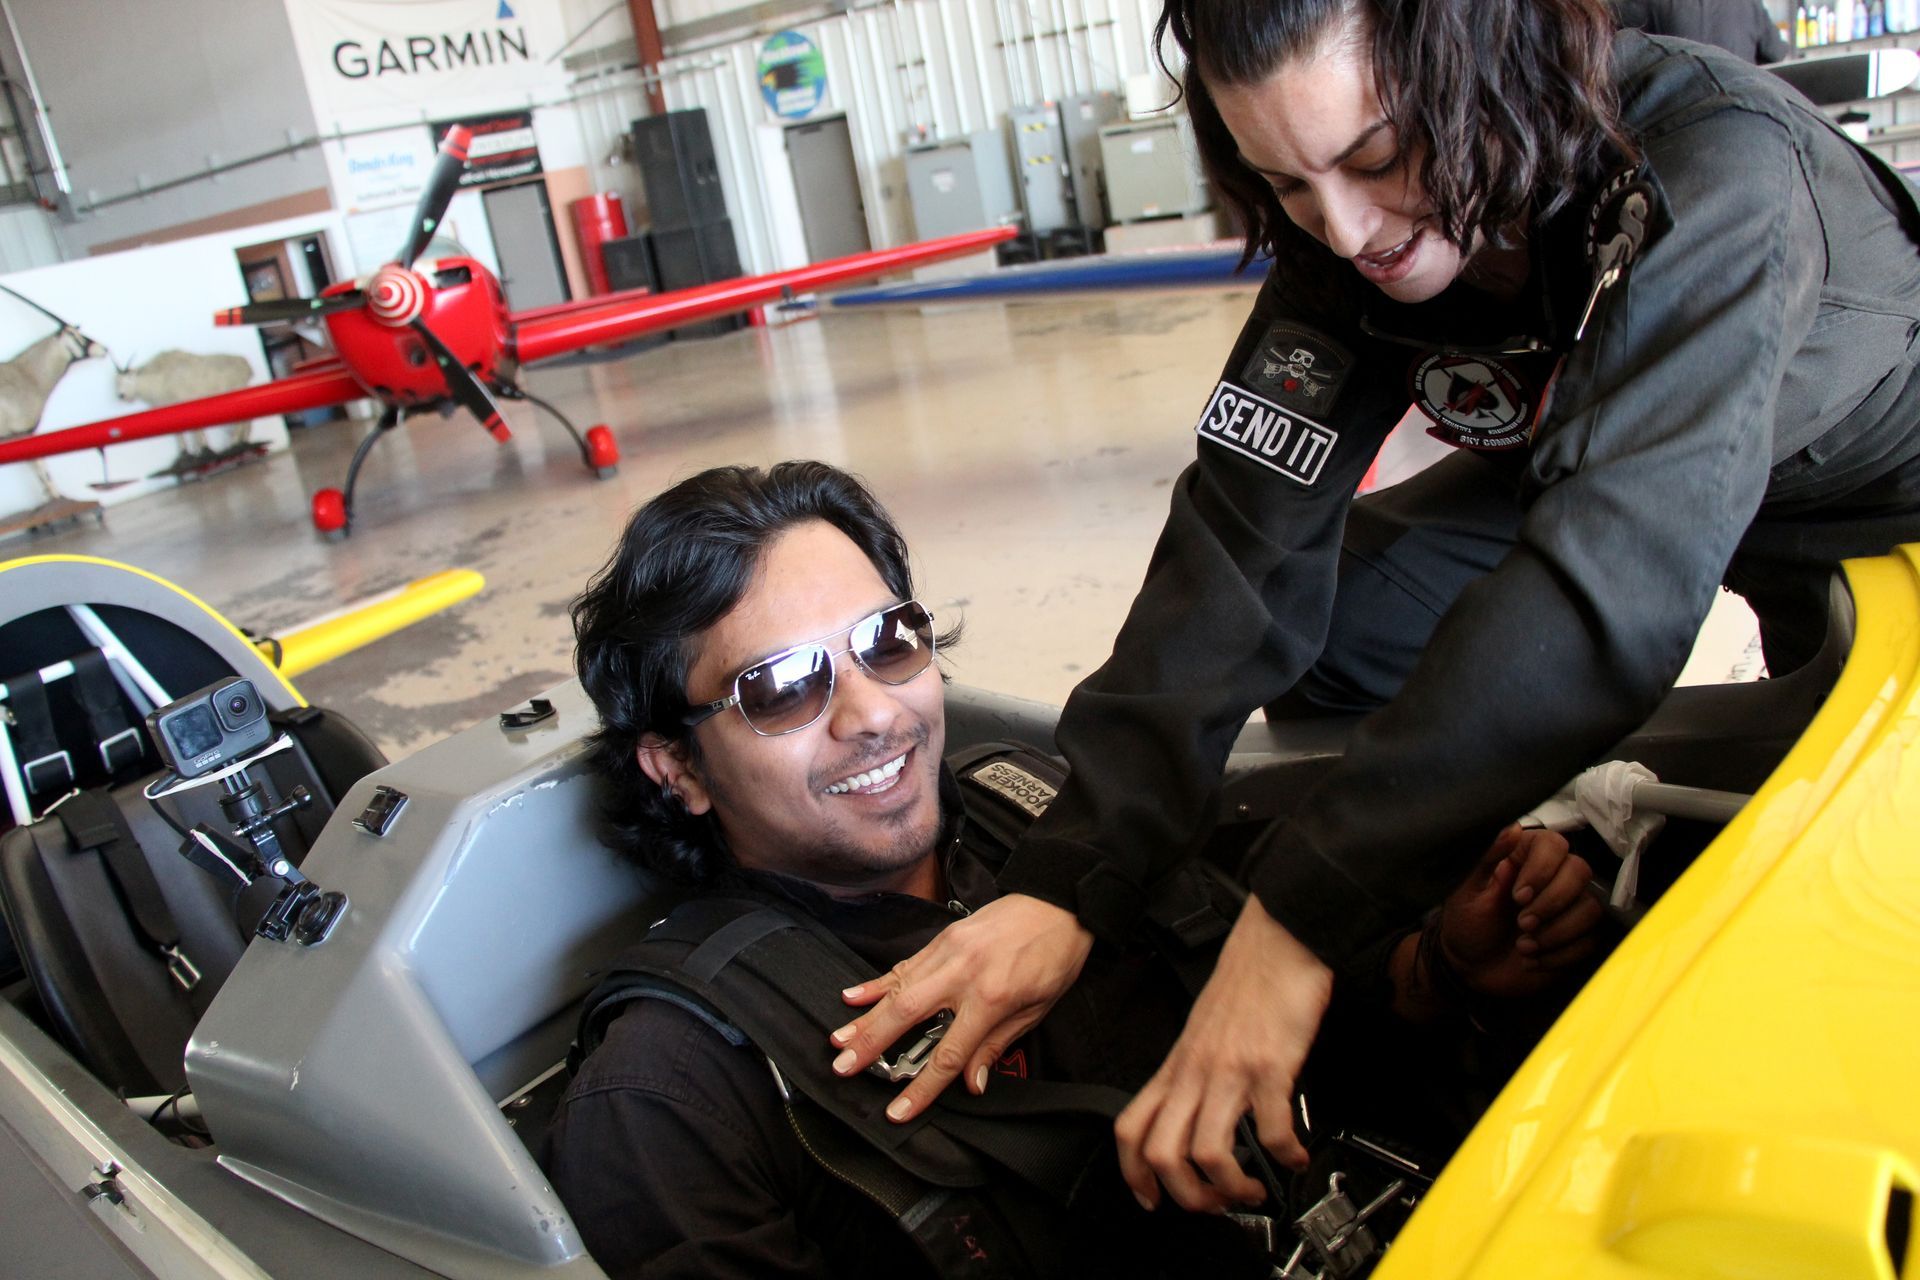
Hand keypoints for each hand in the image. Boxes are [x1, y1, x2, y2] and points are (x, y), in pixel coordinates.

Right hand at [829, 893, 1092, 1121]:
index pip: (949, 1053)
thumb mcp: (1037, 1009)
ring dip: (866, 1016)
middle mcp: (963, 973)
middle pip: (908, 1015)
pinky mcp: (943, 937)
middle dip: (872, 1045)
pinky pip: (905, 964)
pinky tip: (852, 996)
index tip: (898, 1111)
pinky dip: (878, 982)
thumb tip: (971, 1082)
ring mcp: (949, 951)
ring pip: (898, 988)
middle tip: (843, 1068)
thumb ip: (997, 1044)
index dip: (922, 1088)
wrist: (1060, 904)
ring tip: (839, 1040)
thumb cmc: (1055, 958)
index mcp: (992, 997)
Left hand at [1114, 898, 1331, 1213]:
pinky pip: (1271, 1129)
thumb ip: (1196, 1070)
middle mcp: (1196, 1071)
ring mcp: (1231, 1070)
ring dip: (1232, 1187)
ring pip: (1206, 1151)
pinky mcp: (1269, 1065)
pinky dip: (1284, 1155)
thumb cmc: (1246, 980)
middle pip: (1162, 1152)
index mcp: (1177, 1064)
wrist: (1278, 938)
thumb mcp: (1203, 1029)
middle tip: (1214, 1203)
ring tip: (1254, 1187)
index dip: (1133, 1173)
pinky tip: (1294, 1154)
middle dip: (1186, 1195)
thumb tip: (1198, 1112)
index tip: (1150, 1198)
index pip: (1131, 1126)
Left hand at [1435, 824, 1602, 1000]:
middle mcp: (1552, 876)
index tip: (1517, 896)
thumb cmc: (1466, 922)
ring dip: (1557, 932)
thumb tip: (1512, 827)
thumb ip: (1489, 857)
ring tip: (1523, 946)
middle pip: (1580, 871)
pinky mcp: (1579, 936)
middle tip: (1522, 924)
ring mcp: (1569, 906)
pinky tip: (1532, 960)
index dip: (1542, 870)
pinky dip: (1560, 955)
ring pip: (1591, 908)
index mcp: (1525, 856)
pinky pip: (1591, 940)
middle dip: (1552, 902)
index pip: (1554, 844)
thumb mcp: (1466, 889)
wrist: (1471, 966)